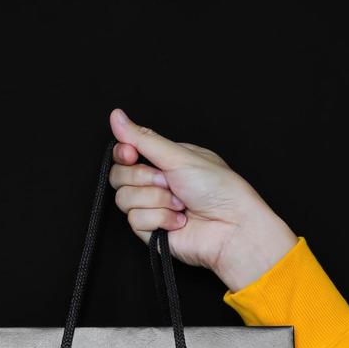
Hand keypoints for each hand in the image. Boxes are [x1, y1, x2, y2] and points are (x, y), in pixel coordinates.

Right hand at [107, 107, 296, 290]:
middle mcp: (157, 183)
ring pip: (124, 199)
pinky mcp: (152, 231)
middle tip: (168, 182)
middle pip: (119, 176)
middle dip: (144, 178)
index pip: (126, 153)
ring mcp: (153, 208)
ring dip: (156, 199)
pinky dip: (160, 219)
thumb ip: (143, 139)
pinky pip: (135, 220)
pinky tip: (180, 221)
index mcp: (165, 161)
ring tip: (180, 203)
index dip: (124, 153)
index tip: (131, 154)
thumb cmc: (218, 189)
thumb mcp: (179, 156)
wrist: (232, 227)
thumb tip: (116, 116)